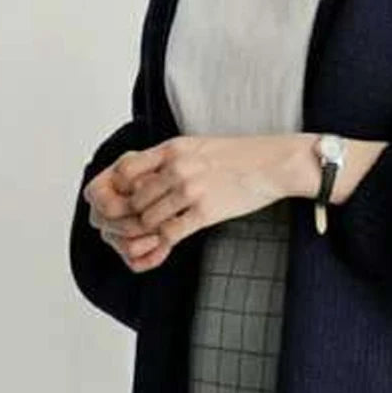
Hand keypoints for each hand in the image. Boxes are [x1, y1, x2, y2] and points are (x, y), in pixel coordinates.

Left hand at [83, 132, 389, 272]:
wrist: (275, 163)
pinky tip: (162, 246)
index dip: (116, 189)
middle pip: (134, 200)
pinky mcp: (206, 212)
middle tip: (128, 229)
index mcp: (173, 149)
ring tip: (146, 238)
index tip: (122, 201)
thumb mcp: (200, 145)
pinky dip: (161, 244)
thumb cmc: (241, 155)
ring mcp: (191, 190)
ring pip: (148, 219)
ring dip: (144, 232)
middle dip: (128, 217)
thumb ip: (171, 159)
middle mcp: (177, 168)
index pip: (125, 170)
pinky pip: (171, 233)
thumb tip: (146, 175)